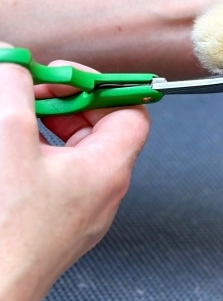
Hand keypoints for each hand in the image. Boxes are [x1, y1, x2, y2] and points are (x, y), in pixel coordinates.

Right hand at [0, 49, 149, 300]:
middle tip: (25, 94)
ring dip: (38, 131)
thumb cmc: (3, 236)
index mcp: (107, 171)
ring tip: (8, 123)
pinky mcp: (46, 235)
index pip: (131, 110)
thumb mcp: (7, 137)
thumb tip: (15, 64)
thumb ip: (14, 87)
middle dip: (59, 104)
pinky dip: (26, 161)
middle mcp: (99, 197)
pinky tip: (3, 159)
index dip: (99, 84)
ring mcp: (73, 220)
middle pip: (96, 131)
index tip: (61, 74)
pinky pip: (47, 185)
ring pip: (67, 158)